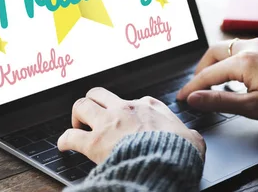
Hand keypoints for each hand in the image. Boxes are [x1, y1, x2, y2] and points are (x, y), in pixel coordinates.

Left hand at [58, 87, 205, 163]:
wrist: (165, 162)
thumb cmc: (179, 151)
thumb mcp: (192, 138)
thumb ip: (189, 134)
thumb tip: (193, 139)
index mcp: (149, 106)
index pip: (133, 100)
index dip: (127, 110)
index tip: (125, 120)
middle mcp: (125, 108)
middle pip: (99, 93)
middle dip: (93, 102)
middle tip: (92, 115)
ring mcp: (108, 123)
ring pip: (81, 105)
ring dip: (77, 115)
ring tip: (77, 125)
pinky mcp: (95, 142)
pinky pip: (70, 136)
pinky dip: (64, 140)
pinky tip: (64, 145)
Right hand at [177, 38, 257, 123]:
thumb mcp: (253, 107)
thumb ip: (220, 101)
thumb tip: (194, 98)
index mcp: (243, 61)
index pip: (208, 74)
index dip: (192, 87)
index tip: (181, 98)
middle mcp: (250, 46)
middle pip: (214, 52)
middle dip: (201, 69)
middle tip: (197, 87)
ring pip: (227, 47)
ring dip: (216, 62)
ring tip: (213, 82)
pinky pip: (241, 48)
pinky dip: (230, 59)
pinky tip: (235, 74)